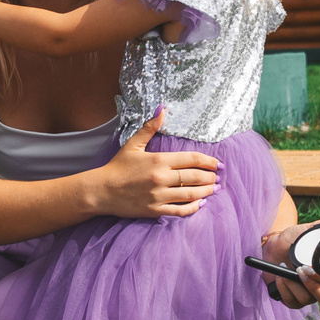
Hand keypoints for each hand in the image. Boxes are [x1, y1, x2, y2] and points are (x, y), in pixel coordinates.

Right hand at [90, 109, 219, 219]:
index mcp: (159, 160)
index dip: (209, 161)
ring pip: (191, 194)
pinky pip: (180, 210)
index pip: (192, 159)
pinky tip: (199, 204)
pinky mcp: (155, 210)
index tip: (218, 163)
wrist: (101, 190)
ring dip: (206, 192)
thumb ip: (149, 127)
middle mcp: (161, 178)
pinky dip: (192, 208)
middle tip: (218, 177)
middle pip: (196, 177)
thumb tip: (162, 109)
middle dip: (211, 177)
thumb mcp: (133, 144)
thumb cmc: (117, 167)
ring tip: (214, 189)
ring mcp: (159, 195)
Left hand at [260, 214, 319, 308]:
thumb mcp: (309, 229)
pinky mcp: (294, 300)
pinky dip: (284, 288)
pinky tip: (280, 276)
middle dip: (316, 287)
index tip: (314, 265)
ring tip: (285, 268)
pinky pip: (292, 302)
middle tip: (301, 270)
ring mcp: (308, 294)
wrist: (272, 247)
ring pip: (308, 300)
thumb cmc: (293, 240)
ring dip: (294, 284)